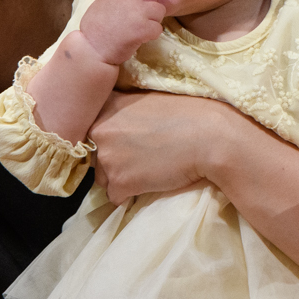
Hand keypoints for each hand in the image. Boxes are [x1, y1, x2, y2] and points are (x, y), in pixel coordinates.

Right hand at [76, 0, 168, 63]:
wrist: (91, 49)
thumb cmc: (94, 30)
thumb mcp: (102, 3)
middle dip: (149, 4)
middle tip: (140, 17)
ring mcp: (137, 12)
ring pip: (160, 10)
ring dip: (153, 20)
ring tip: (140, 28)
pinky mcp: (143, 28)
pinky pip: (159, 28)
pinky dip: (152, 35)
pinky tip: (141, 38)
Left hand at [85, 89, 236, 200]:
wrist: (209, 137)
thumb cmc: (186, 115)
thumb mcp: (145, 101)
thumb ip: (121, 112)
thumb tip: (111, 129)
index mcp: (104, 106)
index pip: (89, 130)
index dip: (105, 140)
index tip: (123, 142)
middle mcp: (98, 131)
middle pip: (94, 157)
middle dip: (113, 160)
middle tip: (141, 156)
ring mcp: (107, 158)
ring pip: (103, 179)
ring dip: (120, 179)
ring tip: (148, 169)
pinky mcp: (120, 182)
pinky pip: (115, 197)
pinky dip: (130, 195)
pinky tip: (150, 182)